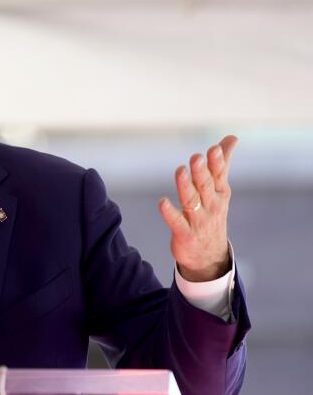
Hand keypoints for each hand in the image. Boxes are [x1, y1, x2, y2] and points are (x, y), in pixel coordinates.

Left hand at [157, 136, 237, 281]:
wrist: (209, 256)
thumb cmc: (212, 214)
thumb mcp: (220, 189)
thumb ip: (222, 163)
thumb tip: (231, 138)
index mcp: (219, 193)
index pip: (219, 175)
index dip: (217, 163)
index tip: (214, 148)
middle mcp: (211, 206)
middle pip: (205, 186)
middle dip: (202, 172)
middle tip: (197, 157)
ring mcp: (198, 221)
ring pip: (192, 201)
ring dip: (186, 186)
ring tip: (180, 171)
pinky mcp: (184, 234)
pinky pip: (177, 222)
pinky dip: (170, 213)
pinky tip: (162, 202)